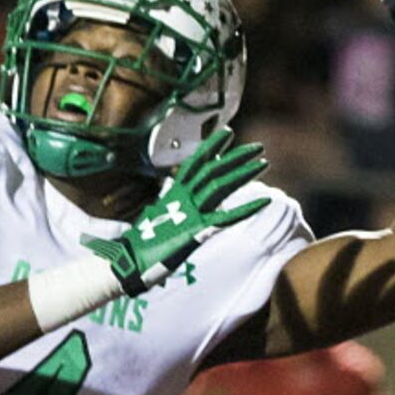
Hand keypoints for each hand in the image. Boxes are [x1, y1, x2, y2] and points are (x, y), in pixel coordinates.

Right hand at [81, 129, 269, 295]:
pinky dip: (246, 208)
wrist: (129, 261)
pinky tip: (264, 201)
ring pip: (219, 186)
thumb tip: (176, 198)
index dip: (211, 147)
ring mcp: (189, 213)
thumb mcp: (157, 218)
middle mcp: (181, 198)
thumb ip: (171, 206)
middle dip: (235, 157)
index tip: (226, 133)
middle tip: (257, 147)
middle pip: (211, 170)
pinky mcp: (195, 231)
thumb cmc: (141, 244)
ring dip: (243, 173)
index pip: (195, 163)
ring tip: (262, 163)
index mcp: (172, 194)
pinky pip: (226, 218)